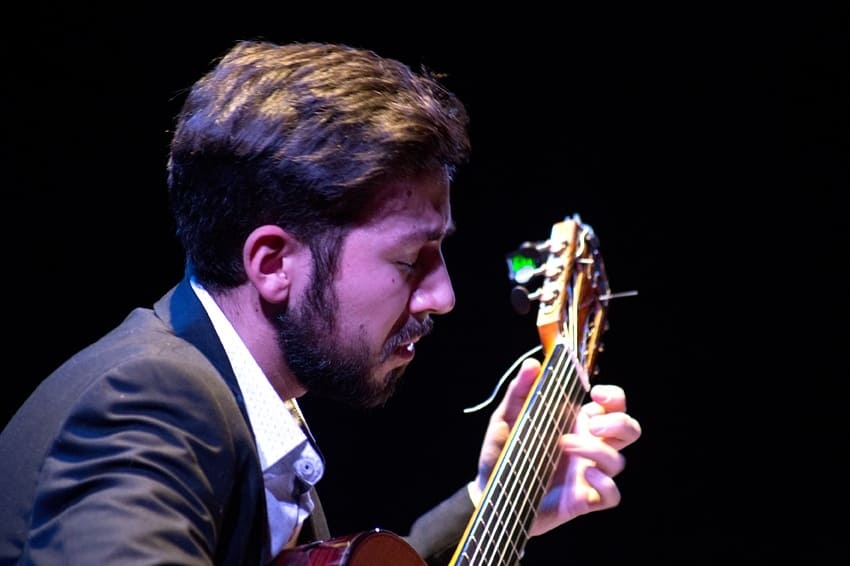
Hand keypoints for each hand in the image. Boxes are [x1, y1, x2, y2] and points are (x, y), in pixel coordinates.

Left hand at [471, 356, 641, 535]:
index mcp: (576, 422)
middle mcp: (588, 446)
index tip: (595, 393)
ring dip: (596, 450)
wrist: (491, 491)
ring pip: (619, 461)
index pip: (614, 404)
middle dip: (618, 422)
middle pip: (630, 430)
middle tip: (590, 424)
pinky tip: (585, 477)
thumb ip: (519, 391)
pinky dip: (606, 485)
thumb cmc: (503, 453)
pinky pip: (613, 495)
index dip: (615, 396)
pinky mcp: (584, 500)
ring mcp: (588, 473)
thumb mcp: (506, 418)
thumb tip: (532, 364)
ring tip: (564, 445)